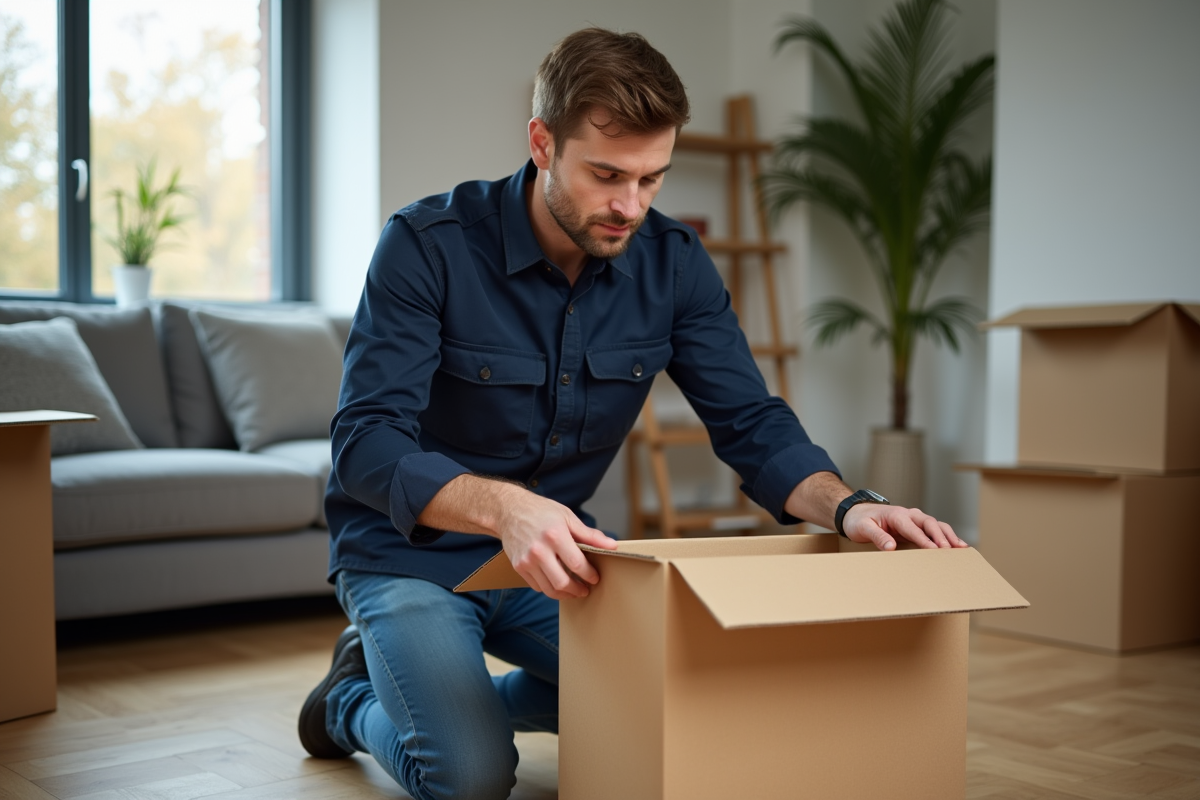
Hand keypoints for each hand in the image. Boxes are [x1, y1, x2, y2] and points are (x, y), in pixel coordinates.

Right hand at [495, 489, 616, 599]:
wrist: (509, 511)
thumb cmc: (541, 512)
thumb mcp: (567, 517)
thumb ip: (589, 534)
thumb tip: (612, 545)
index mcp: (555, 536)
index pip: (577, 564)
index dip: (589, 574)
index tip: (595, 578)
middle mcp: (539, 551)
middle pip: (562, 582)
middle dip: (578, 590)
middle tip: (586, 590)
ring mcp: (527, 561)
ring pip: (549, 589)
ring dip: (565, 594)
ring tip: (574, 591)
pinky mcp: (519, 567)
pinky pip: (537, 586)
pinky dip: (549, 588)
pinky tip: (557, 583)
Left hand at [842, 503, 967, 550]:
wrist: (856, 513)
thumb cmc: (859, 520)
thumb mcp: (863, 528)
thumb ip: (877, 536)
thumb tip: (890, 548)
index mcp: (896, 515)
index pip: (913, 528)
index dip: (924, 539)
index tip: (934, 550)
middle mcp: (908, 515)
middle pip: (929, 523)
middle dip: (941, 536)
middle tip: (950, 550)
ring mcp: (914, 520)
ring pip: (936, 525)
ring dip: (949, 535)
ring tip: (961, 547)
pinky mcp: (916, 526)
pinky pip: (934, 530)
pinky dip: (947, 536)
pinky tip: (958, 545)